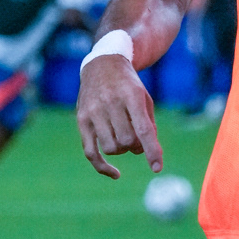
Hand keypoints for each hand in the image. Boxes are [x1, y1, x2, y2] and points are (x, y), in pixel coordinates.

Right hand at [76, 55, 163, 178]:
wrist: (102, 64)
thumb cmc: (128, 84)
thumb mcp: (144, 98)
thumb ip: (149, 125)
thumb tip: (150, 153)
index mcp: (131, 95)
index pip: (142, 129)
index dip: (151, 150)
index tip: (157, 167)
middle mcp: (110, 102)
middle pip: (126, 141)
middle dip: (136, 146)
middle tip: (137, 138)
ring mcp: (93, 111)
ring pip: (111, 148)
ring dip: (122, 150)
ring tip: (124, 138)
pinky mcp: (81, 119)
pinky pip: (90, 152)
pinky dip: (103, 167)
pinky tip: (116, 174)